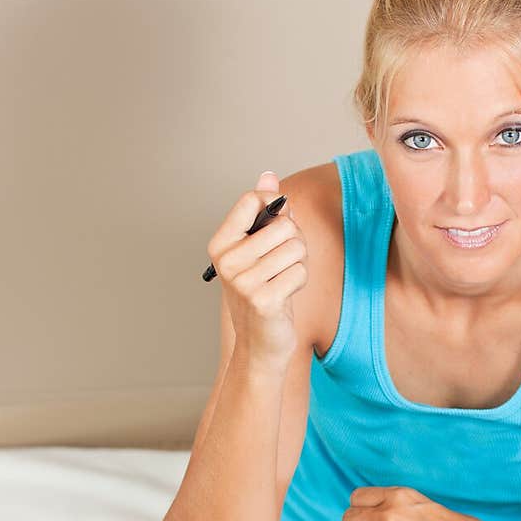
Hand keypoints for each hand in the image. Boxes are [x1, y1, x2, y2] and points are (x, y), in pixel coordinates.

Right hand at [207, 170, 308, 367]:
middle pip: (284, 225)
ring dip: (299, 263)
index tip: (275, 224)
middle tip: (283, 262)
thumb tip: (268, 176)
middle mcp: (228, 261)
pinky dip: (300, 282)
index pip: (251, 199)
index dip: (274, 206)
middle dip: (295, 241)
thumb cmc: (261, 293)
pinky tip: (285, 295)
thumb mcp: (258, 251)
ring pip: (296, 248)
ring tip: (283, 279)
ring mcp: (243, 282)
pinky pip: (300, 272)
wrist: (259, 345)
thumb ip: (263, 214)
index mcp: (221, 244)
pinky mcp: (263, 300)